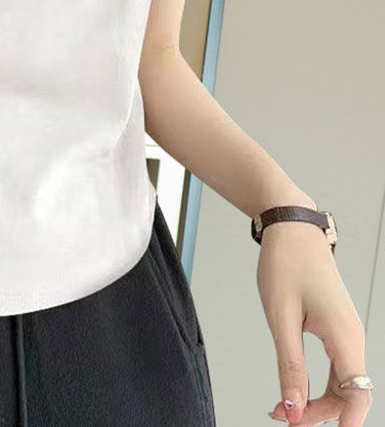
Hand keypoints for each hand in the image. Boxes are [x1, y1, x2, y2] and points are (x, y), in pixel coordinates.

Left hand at [257, 220, 371, 425]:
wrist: (290, 230)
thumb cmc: (286, 264)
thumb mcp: (281, 318)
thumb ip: (289, 365)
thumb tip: (291, 407)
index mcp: (345, 336)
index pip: (357, 396)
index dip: (341, 423)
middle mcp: (352, 337)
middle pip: (349, 394)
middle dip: (319, 413)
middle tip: (283, 418)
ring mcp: (346, 332)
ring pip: (342, 383)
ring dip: (317, 400)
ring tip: (283, 406)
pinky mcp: (335, 327)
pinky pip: (335, 366)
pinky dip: (316, 382)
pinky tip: (294, 386)